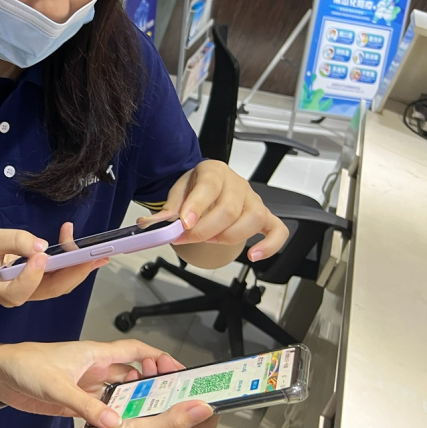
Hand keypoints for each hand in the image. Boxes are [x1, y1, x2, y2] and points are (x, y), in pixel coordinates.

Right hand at [0, 223, 104, 308]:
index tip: (41, 253)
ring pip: (57, 285)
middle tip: (93, 255)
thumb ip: (12, 240)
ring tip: (97, 253)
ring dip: (77, 268)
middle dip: (74, 272)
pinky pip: (54, 277)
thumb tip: (42, 245)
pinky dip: (68, 263)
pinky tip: (79, 250)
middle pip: (49, 290)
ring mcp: (25, 290)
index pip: (19, 291)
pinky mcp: (31, 282)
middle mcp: (14, 295)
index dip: (33, 275)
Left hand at [0, 339, 182, 427]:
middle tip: (172, 402)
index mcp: (95, 354)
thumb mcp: (58, 386)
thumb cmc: (26, 365)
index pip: (135, 350)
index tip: (178, 370)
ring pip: (118, 393)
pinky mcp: (75, 399)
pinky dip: (113, 415)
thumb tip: (116, 421)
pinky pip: (102, 407)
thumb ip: (86, 405)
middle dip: (152, 386)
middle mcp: (94, 368)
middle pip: (132, 375)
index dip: (158, 357)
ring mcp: (86, 384)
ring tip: (152, 419)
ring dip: (133, 403)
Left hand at [139, 160, 287, 266]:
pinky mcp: (265, 217)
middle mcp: (237, 184)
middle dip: (205, 230)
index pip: (208, 187)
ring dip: (228, 237)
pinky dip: (270, 245)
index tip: (184, 223)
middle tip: (186, 238)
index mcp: (213, 172)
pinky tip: (254, 255)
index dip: (196, 207)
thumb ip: (166, 210)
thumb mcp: (177, 194)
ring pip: (252, 220)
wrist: (210, 186)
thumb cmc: (196, 189)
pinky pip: (278, 230)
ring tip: (210, 240)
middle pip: (229, 209)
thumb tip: (149, 226)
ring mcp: (253, 201)